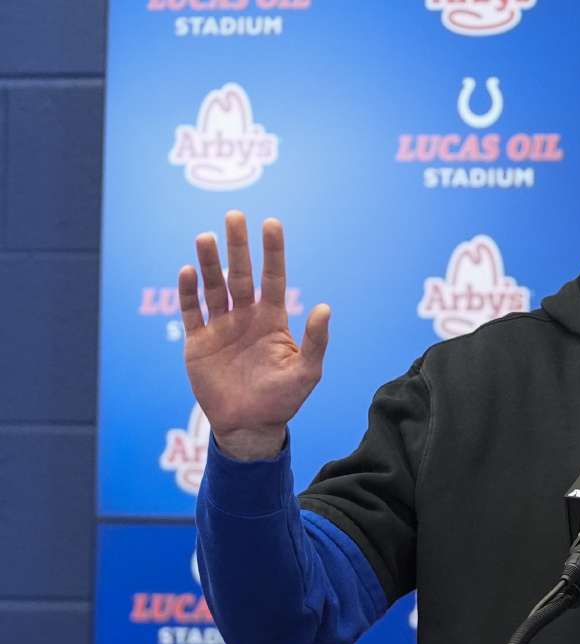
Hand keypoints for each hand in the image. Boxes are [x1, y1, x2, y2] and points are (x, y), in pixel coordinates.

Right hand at [179, 211, 329, 459]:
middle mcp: (246, 317)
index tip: (271, 223)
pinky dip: (187, 293)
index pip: (273, 278)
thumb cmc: (283, 400)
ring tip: (205, 237)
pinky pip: (191, 312)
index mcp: (273, 320)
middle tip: (234, 215)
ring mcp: (221, 327)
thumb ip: (315, 341)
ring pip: (213, 287)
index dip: (272, 252)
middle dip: (238, 246)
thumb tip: (326, 307)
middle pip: (241, 274)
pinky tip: (186, 271)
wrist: (249, 426)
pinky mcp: (198, 342)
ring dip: (209, 263)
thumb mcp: (307, 372)